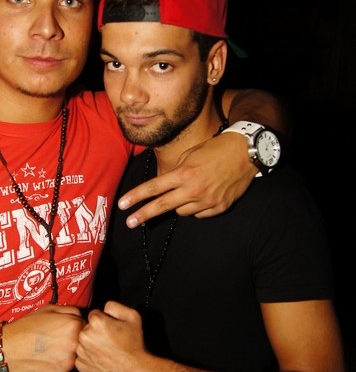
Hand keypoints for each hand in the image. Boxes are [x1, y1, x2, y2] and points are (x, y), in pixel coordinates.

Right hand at [2, 304, 83, 371]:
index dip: (76, 330)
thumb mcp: (48, 309)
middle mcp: (74, 346)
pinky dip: (58, 368)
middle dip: (73, 344)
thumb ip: (70, 311)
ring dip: (66, 358)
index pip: (87, 329)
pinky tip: (45, 362)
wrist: (6, 349)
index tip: (65, 332)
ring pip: (75, 361)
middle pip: (83, 346)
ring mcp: (68, 364)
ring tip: (49, 353)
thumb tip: (83, 317)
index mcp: (73, 326)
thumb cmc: (26, 327)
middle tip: (57, 343)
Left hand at [76, 301, 149, 371]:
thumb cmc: (134, 346)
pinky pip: (82, 356)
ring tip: (107, 351)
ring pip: (83, 342)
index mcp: (96, 322)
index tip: (111, 329)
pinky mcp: (81, 365)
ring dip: (92, 345)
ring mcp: (82, 351)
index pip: (94, 314)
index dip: (105, 321)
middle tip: (110, 341)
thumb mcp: (133, 317)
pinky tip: (102, 360)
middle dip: (96, 332)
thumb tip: (105, 308)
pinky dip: (89, 357)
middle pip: (87, 328)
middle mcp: (85, 335)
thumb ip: (115, 306)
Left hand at [118, 133, 255, 225]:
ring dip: (179, 204)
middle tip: (130, 223)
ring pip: (182, 212)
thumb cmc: (217, 148)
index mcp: (184, 174)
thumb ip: (176, 171)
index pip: (154, 187)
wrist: (248, 153)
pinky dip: (197, 207)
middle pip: (163, 205)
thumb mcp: (191, 154)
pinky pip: (199, 213)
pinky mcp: (219, 208)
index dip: (136, 197)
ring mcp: (207, 201)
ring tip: (189, 191)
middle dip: (144, 214)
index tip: (123, 205)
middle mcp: (194, 190)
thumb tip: (166, 185)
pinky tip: (204, 195)